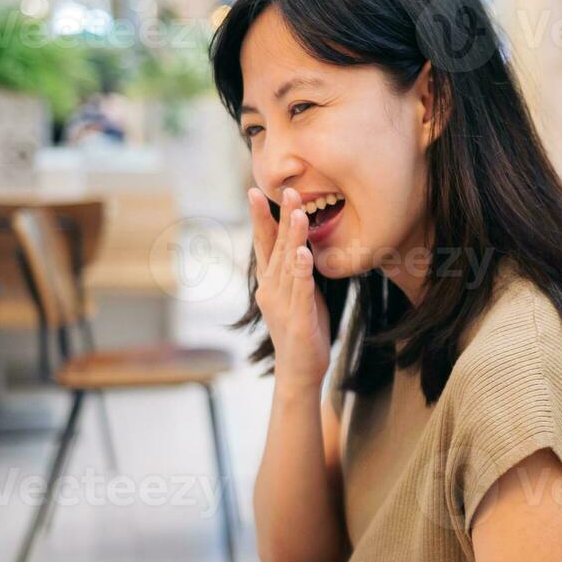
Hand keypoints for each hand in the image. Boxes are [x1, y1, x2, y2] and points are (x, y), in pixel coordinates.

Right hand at [247, 187, 331, 393]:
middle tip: (282, 189)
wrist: (298, 373)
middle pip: (274, 247)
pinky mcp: (298, 319)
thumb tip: (299, 246)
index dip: (262, 218)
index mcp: (270, 283)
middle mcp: (271, 290)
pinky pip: (301, 291)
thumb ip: (295, 271)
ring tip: (298, 211)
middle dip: (278, 217)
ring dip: (293, 237)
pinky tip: (304, 254)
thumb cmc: (301, 331)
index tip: (257, 191)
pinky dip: (302, 272)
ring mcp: (283, 304)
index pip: (265, 244)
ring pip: (289, 264)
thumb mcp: (298, 295)